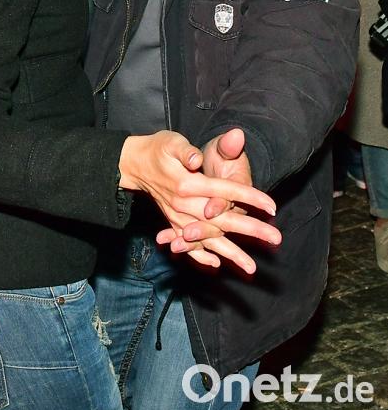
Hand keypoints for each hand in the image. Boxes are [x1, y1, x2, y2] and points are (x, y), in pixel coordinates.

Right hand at [118, 130, 276, 270]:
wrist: (134, 163)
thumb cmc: (157, 148)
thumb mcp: (171, 142)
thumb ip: (186, 151)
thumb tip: (196, 159)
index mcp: (188, 184)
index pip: (224, 191)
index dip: (249, 197)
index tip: (271, 206)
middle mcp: (183, 205)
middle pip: (222, 220)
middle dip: (250, 230)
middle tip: (276, 239)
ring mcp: (177, 217)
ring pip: (208, 238)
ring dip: (230, 253)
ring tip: (251, 267)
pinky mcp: (173, 222)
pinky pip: (188, 244)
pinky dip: (200, 254)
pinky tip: (215, 264)